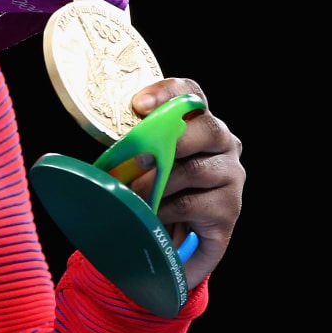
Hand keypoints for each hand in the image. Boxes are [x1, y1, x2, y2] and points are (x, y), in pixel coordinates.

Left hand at [123, 78, 244, 293]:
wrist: (174, 238)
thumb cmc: (156, 189)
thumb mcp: (143, 161)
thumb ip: (135, 146)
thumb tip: (101, 148)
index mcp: (199, 123)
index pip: (191, 95)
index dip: (168, 93)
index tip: (139, 104)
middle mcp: (223, 144)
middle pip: (207, 129)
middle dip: (171, 140)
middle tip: (139, 158)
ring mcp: (230, 177)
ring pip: (196, 170)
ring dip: (158, 182)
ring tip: (133, 194)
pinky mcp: (227, 210)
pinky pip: (192, 205)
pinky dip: (165, 209)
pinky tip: (151, 215)